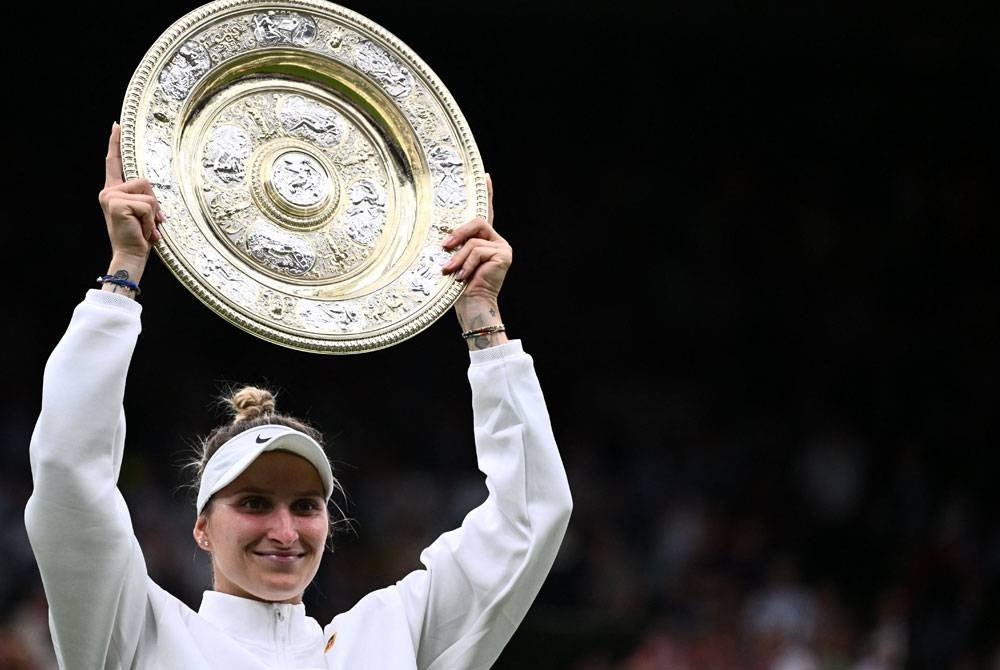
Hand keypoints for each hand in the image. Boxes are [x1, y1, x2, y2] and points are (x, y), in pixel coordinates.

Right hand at [98, 122, 163, 277]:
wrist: (131, 255)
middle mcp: (108, 191)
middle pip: (144, 181)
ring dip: (153, 214)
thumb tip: (156, 203)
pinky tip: (142, 230)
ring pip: (148, 194)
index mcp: (114, 192)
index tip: (117, 125)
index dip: (116, 143)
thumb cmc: (139, 238)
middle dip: (154, 203)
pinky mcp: (116, 203)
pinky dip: (150, 220)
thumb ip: (145, 200)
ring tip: (145, 228)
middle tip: (149, 223)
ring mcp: (110, 196)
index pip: (114, 163)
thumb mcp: (143, 215)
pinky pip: (147, 204)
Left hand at [441, 174, 510, 304]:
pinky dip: (466, 264)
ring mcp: (503, 248)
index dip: (486, 194)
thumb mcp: (454, 259)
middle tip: (444, 246)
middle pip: (477, 222)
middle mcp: (497, 241)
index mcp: (486, 240)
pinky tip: (462, 277)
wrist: (472, 305)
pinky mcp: (504, 255)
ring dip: (458, 257)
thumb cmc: (459, 286)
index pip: (486, 213)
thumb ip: (455, 244)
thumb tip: (443, 235)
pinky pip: (478, 250)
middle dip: (458, 233)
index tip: (485, 176)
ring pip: (474, 241)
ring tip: (449, 271)